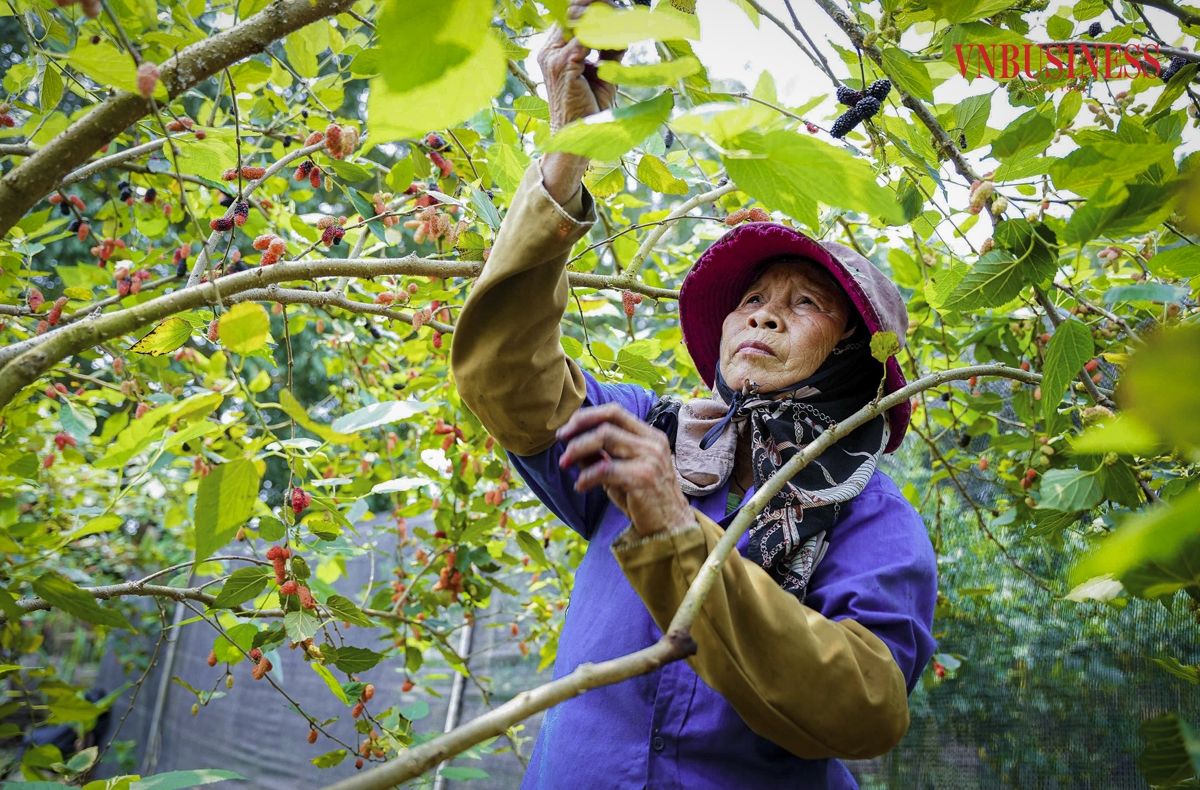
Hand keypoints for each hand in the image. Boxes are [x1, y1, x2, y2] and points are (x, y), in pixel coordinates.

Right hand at [537, 0, 624, 203]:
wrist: (577, 137)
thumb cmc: (588, 108)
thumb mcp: (602, 74)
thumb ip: (608, 51)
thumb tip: (624, 32)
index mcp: (554, 50)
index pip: (571, 15)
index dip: (594, 8)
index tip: (617, 7)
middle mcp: (549, 50)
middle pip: (572, 11)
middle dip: (600, 7)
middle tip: (624, 10)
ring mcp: (553, 57)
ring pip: (579, 20)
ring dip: (605, 17)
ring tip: (626, 20)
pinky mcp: (563, 66)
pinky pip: (585, 39)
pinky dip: (605, 35)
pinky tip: (621, 37)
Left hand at [557, 403, 696, 536]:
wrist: (671, 527)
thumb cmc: (645, 499)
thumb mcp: (624, 471)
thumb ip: (604, 456)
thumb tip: (574, 445)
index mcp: (650, 436)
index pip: (615, 412)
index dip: (588, 416)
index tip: (567, 428)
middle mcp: (652, 442)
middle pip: (608, 422)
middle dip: (578, 428)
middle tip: (560, 440)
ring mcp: (650, 458)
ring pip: (605, 438)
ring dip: (578, 449)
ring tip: (565, 463)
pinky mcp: (642, 477)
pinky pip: (605, 469)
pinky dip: (586, 476)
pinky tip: (580, 486)